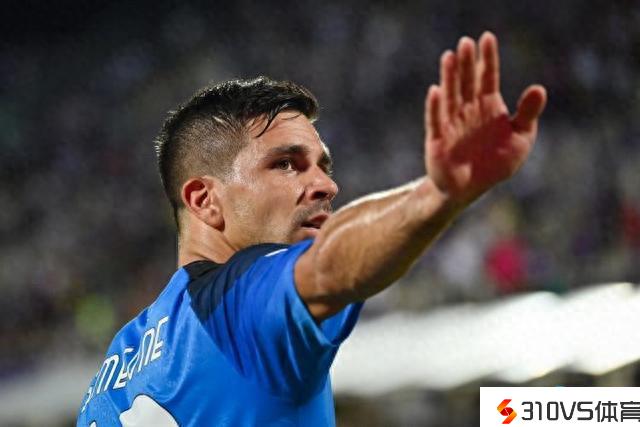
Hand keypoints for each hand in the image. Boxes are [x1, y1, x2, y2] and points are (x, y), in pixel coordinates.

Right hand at [425, 32, 546, 205]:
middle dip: (466, 63)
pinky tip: (436, 91)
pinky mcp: (437, 140)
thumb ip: (528, 114)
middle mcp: (468, 110)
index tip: (487, 38)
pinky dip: (435, 107)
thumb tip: (539, 88)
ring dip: (449, 77)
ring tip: (450, 56)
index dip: (487, 58)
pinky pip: (436, 121)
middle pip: (466, 82)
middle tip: (466, 43)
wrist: (470, 189)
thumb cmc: (495, 163)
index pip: (487, 77)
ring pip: (450, 96)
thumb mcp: (521, 139)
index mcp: (488, 106)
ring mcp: (451, 123)